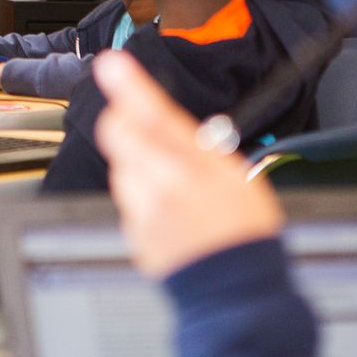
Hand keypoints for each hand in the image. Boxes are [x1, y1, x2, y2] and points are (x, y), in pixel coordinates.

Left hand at [92, 51, 283, 277]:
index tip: (112, 64)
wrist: (235, 292)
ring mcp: (144, 211)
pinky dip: (141, 196)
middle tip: (140, 124)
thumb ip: (195, 145)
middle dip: (124, 122)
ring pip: (121, 166)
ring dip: (135, 163)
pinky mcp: (133, 232)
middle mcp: (165, 187)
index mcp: (198, 168)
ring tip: (171, 184)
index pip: (155, 115)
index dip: (130, 87)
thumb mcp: (236, 176)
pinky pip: (128, 199)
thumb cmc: (244, 232)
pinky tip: (168, 211)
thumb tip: (159, 117)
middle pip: (120, 135)